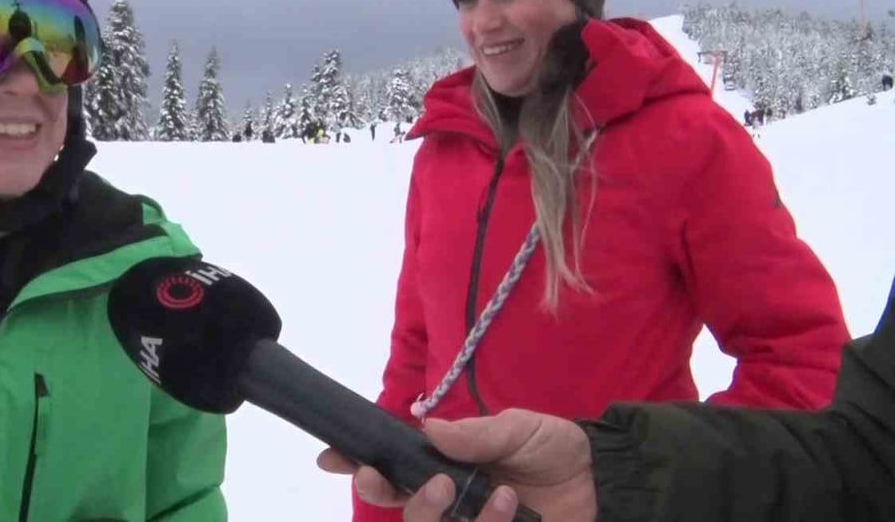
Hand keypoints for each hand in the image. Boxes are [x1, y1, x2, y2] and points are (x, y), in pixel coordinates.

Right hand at [317, 409, 596, 521]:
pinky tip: (515, 509)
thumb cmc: (555, 450)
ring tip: (503, 494)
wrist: (606, 480)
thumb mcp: (520, 428)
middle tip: (438, 485)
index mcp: (444, 470)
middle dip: (407, 501)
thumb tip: (428, 428)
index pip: (391, 473)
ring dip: (466, 520)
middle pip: (405, 514)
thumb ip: (478, 433)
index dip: (360, 468)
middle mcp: (451, 505)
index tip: (335, 460)